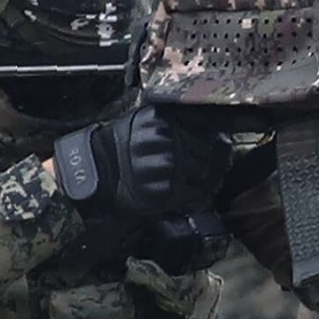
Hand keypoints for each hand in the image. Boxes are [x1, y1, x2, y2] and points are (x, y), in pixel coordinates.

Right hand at [54, 105, 231, 222]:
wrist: (96, 175)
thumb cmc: (120, 149)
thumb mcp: (145, 124)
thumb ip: (177, 124)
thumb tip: (215, 132)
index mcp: (165, 119)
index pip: (211, 128)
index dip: (221, 141)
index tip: (222, 147)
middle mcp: (168, 139)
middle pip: (214, 152)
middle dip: (219, 164)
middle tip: (216, 170)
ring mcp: (168, 165)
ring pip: (210, 175)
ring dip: (211, 183)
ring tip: (203, 184)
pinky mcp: (166, 190)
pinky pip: (197, 195)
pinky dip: (199, 199)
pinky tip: (192, 197)